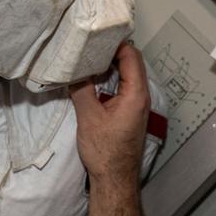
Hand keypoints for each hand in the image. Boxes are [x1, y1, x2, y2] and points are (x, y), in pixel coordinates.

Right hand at [69, 43, 151, 186]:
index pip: (132, 56)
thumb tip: (74, 71)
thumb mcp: (88, 117)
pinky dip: (110, 80)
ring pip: (126, 75)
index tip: (97, 36)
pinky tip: (93, 79)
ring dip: (110, 66)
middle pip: (131, 63)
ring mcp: (137, 105)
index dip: (116, 43)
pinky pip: (123, 87)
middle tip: (90, 44)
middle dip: (111, 51)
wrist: (114, 179)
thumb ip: (82, 89)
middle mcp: (141, 97)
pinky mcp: (129, 113)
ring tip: (88, 58)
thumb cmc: (105, 152)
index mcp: (136, 94)